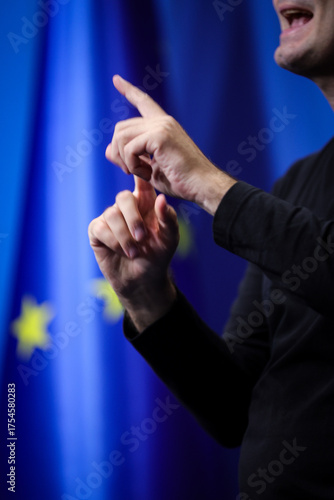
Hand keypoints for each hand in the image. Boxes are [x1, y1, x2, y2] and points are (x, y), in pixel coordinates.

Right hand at [88, 177, 178, 330]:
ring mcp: (110, 217)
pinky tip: (121, 252)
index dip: (139, 171)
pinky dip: (112, 241)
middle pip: (123, 197)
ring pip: (112, 215)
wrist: (143, 280)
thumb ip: (168, 218)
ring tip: (134, 252)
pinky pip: (100, 228)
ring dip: (124, 236)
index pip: (141, 182)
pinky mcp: (97, 231)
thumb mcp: (170, 239)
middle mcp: (126, 207)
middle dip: (133, 218)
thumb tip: (161, 198)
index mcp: (146, 203)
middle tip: (142, 238)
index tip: (139, 164)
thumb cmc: (158, 256)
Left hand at [106, 76, 235, 214]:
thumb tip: (108, 149)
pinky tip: (146, 173)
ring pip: (121, 136)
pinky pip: (130, 148)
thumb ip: (130, 158)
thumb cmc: (182, 181)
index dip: (129, 91)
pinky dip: (132, 165)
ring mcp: (162, 126)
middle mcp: (163, 121)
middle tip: (130, 171)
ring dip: (125, 160)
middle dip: (118, 153)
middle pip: (121, 128)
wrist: (202, 186)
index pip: (143, 102)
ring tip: (141, 173)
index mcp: (163, 126)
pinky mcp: (160, 136)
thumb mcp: (150, 169)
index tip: (116, 80)